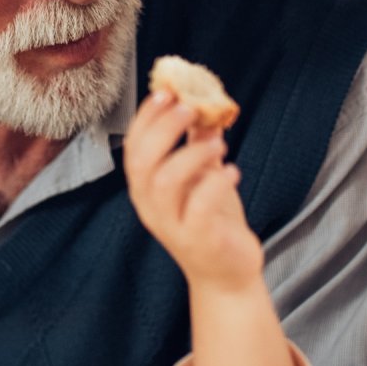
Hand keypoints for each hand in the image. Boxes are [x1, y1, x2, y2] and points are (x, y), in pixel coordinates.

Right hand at [124, 90, 263, 293]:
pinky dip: (215, 183)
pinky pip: (199, 208)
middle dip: (163, 128)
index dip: (146, 117)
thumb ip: (199, 144)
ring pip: (165, 183)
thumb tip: (205, 106)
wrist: (227, 274)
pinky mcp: (197, 240)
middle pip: (142, 162)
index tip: (167, 91)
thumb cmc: (213, 221)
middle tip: (190, 107)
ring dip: (191, 154)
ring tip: (218, 144)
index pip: (133, 146)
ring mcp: (171, 225)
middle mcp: (151, 207)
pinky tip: (233, 171)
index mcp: (146, 188)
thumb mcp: (204, 177)